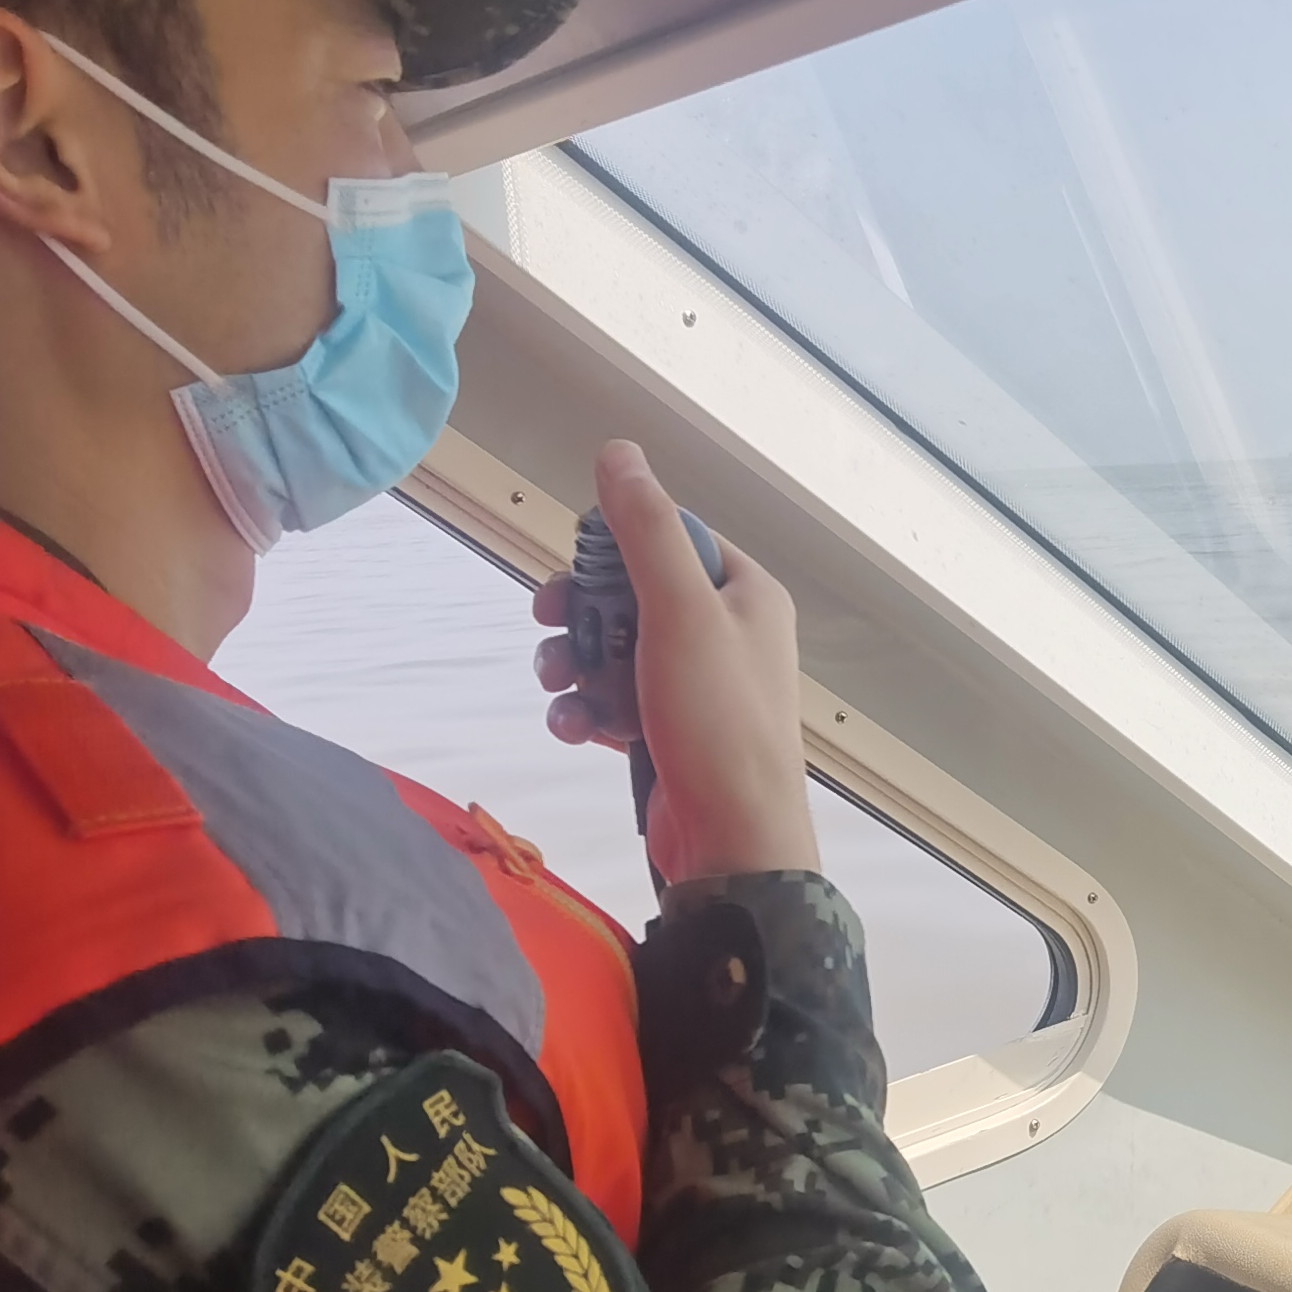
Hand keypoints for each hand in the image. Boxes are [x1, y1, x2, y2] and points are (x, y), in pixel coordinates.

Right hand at [533, 441, 818, 883]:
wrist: (731, 840)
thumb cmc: (715, 718)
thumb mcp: (679, 610)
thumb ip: (646, 530)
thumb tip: (619, 451)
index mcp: (745, 593)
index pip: (672, 538)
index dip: (616, 548)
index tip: (575, 567)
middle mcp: (728, 633)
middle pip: (634, 595)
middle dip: (582, 612)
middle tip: (546, 622)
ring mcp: (699, 688)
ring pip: (616, 651)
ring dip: (575, 664)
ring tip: (556, 686)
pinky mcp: (672, 735)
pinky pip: (616, 702)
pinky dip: (588, 709)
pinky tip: (572, 726)